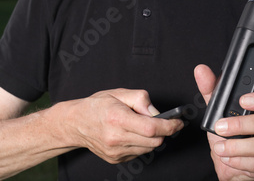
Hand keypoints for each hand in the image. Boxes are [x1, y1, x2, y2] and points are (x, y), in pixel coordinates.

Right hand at [67, 88, 183, 163]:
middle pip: (154, 141)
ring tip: (142, 126)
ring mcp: (116, 151)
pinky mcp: (116, 159)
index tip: (178, 122)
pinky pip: (139, 153)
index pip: (152, 128)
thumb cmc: (97, 106)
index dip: (169, 126)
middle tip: (164, 122)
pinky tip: (133, 134)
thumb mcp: (119, 93)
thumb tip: (157, 112)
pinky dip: (142, 144)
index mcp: (117, 118)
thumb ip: (141, 99)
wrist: (76, 123)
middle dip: (164, 132)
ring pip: (149, 149)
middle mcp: (116, 138)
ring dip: (153, 138)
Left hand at [194, 65, 253, 180]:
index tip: (243, 100)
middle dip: (240, 125)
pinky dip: (237, 160)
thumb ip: (210, 90)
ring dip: (235, 146)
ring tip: (219, 146)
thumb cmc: (227, 133)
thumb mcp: (216, 110)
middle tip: (219, 127)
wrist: (227, 162)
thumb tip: (201, 70)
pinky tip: (226, 157)